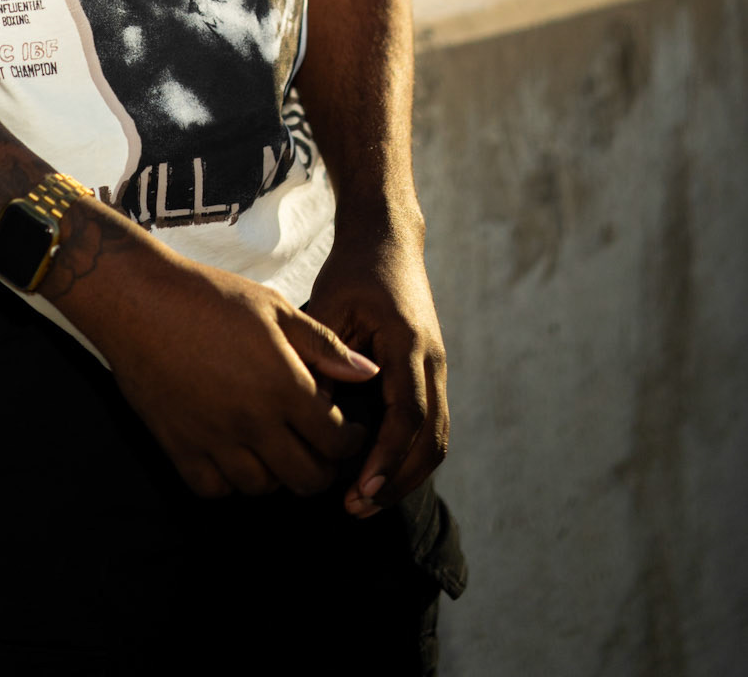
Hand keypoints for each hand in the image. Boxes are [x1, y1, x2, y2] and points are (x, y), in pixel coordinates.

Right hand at [52, 218, 380, 498]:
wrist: (139, 301)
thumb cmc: (210, 297)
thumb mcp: (273, 307)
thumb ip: (324, 345)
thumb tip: (368, 373)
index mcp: (283, 386)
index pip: (336, 441)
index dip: (350, 439)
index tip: (345, 428)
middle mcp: (253, 423)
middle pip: (307, 479)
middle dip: (322, 466)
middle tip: (317, 445)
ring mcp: (214, 441)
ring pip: (264, 488)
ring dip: (277, 472)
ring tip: (275, 444)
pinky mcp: (180, 449)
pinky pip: (217, 490)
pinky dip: (230, 480)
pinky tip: (234, 451)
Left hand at [303, 223, 449, 516]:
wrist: (388, 239)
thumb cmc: (354, 270)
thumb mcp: (330, 303)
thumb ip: (322, 356)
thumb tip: (311, 414)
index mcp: (409, 345)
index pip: (407, 416)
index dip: (385, 458)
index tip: (360, 489)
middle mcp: (432, 362)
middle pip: (431, 440)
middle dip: (396, 481)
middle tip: (356, 508)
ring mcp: (436, 369)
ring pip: (436, 439)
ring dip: (404, 475)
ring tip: (363, 501)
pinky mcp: (429, 374)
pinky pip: (428, 426)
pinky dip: (406, 456)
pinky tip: (372, 472)